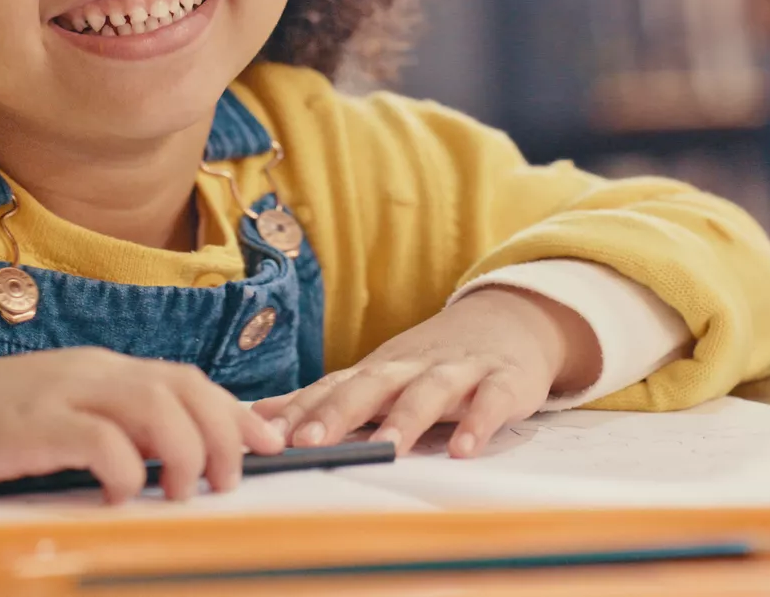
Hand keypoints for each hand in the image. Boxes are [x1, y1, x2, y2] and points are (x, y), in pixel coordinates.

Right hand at [0, 347, 285, 502]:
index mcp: (101, 369)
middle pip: (183, 387)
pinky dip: (123, 469)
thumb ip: (109, 426)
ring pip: (153, 405)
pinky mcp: (30, 424)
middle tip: (229, 480)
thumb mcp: (57, 414)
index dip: (236, 410)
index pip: (187, 378)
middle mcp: (90, 371)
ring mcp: (60, 392)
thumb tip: (164, 459)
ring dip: (183, 450)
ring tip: (184, 492)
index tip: (269, 443)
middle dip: (223, 431)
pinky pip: (97, 439)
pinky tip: (121, 496)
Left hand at [255, 287, 600, 458]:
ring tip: (386, 448)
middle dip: (338, 412)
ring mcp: (459, 371)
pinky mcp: (504, 381)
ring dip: (406, 418)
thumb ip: (323, 398)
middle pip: (371, 385)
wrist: (510, 319)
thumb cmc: (432, 360)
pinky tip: (464, 449)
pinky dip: (478, 423)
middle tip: (308, 441)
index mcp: (378, 369)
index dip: (298, 412)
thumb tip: (258, 415)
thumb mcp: (378, 374)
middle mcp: (412, 366)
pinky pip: (490, 401)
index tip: (264, 438)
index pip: (331, 388)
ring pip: (429, 391)